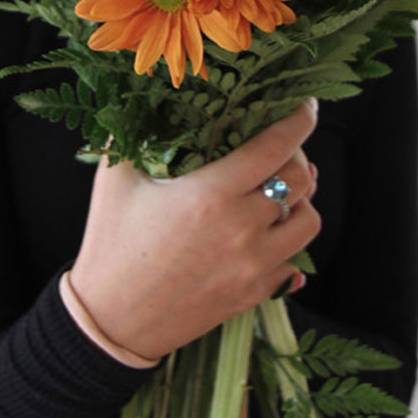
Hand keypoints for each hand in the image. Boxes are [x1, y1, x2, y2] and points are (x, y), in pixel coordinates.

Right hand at [69, 100, 320, 359]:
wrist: (109, 320)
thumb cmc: (109, 243)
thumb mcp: (114, 178)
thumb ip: (134, 134)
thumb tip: (143, 97)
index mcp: (211, 194)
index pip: (275, 147)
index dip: (299, 120)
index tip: (307, 106)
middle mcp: (241, 229)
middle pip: (301, 180)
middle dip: (298, 157)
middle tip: (281, 151)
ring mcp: (252, 266)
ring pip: (308, 223)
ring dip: (301, 201)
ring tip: (280, 192)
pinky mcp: (253, 294)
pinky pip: (294, 262)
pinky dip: (288, 242)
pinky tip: (269, 233)